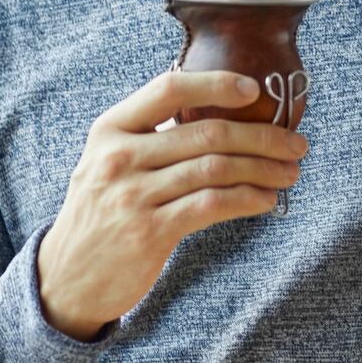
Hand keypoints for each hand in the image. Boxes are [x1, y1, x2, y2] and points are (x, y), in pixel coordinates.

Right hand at [36, 69, 307, 340]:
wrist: (64, 278)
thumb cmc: (101, 213)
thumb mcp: (108, 162)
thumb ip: (150, 136)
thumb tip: (220, 112)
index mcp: (111, 129)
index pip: (169, 89)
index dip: (216, 84)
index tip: (254, 90)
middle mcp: (120, 157)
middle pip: (207, 133)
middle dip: (263, 137)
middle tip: (297, 145)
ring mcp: (133, 194)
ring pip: (216, 169)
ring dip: (264, 169)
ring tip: (290, 173)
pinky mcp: (149, 231)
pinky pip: (211, 205)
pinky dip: (247, 199)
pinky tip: (266, 200)